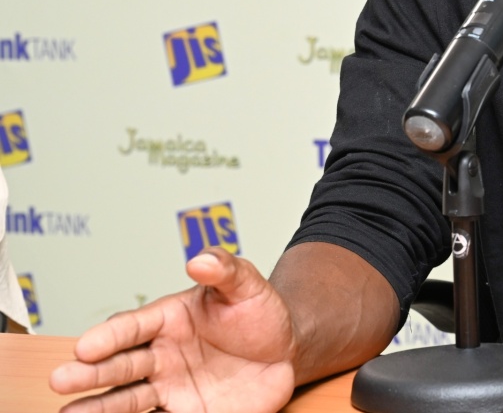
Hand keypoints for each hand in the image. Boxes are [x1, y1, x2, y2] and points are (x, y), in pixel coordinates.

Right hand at [50, 248, 297, 412]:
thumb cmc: (260, 314)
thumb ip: (225, 270)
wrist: (286, 352)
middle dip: (90, 374)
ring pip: (128, 400)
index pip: (132, 327)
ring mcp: (171, 387)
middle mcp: (162, 355)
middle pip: (121, 366)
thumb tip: (200, 259)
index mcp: (168, 320)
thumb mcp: (247, 286)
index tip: (85, 346)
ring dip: (99, 408)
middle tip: (60, 380)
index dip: (110, 337)